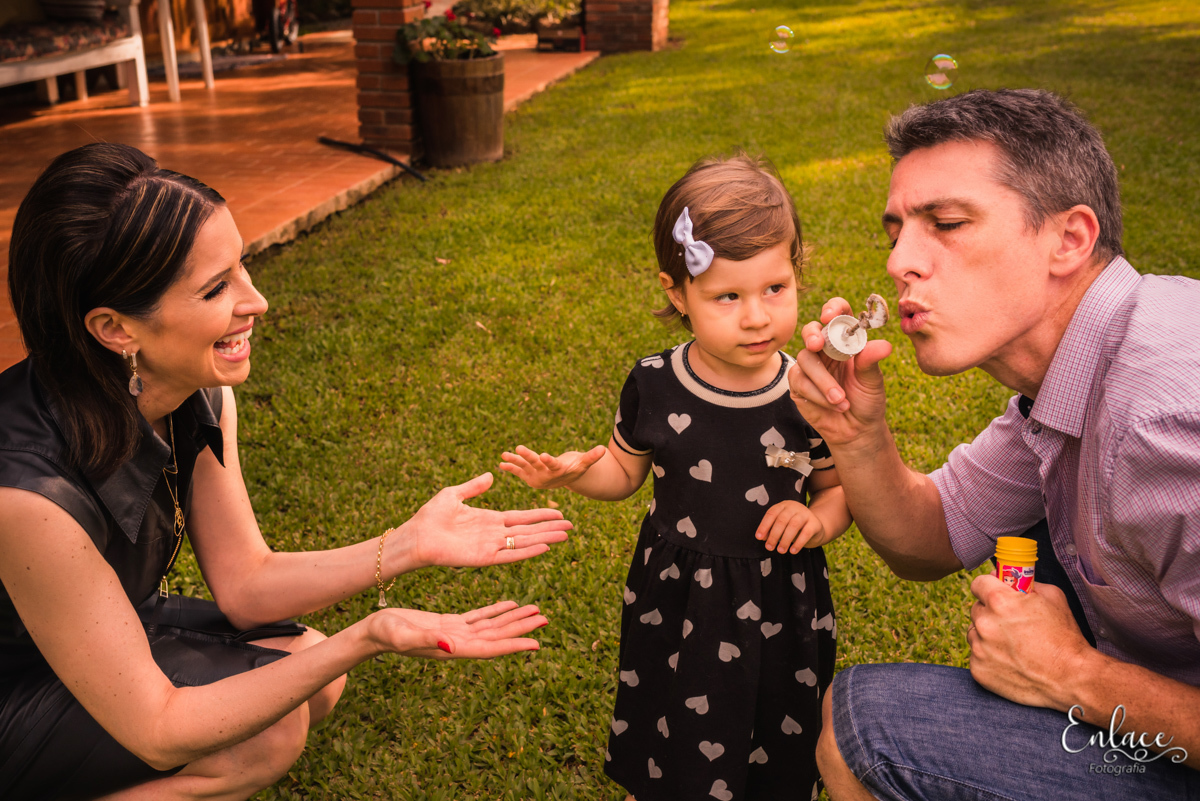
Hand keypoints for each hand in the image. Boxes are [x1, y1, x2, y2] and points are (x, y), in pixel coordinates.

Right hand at [370, 600, 546, 658]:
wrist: (373, 631)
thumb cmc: (385, 634)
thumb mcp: (403, 635)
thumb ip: (426, 641)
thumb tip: (452, 647)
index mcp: (451, 648)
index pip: (489, 649)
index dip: (512, 646)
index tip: (536, 643)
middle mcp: (458, 643)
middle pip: (496, 637)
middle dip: (521, 629)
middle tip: (545, 619)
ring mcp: (455, 634)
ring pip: (491, 626)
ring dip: (513, 619)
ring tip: (536, 611)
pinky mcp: (450, 624)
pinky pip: (479, 617)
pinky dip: (496, 611)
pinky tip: (510, 605)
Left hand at [401, 473, 570, 569]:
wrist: (416, 537)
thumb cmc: (430, 517)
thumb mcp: (453, 495)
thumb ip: (474, 487)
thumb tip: (491, 474)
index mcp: (489, 520)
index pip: (521, 517)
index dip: (540, 515)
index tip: (559, 512)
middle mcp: (493, 534)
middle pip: (529, 530)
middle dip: (550, 528)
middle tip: (571, 527)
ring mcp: (491, 547)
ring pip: (525, 542)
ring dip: (545, 539)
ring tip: (565, 536)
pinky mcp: (484, 558)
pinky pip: (511, 555)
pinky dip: (528, 552)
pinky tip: (544, 547)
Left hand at [498, 444, 606, 489]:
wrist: (564, 481)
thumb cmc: (575, 468)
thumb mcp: (583, 463)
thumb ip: (591, 457)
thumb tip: (603, 448)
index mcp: (558, 471)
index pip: (553, 465)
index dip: (548, 460)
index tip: (543, 455)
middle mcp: (545, 475)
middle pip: (535, 464)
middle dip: (527, 456)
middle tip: (518, 447)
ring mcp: (535, 476)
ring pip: (524, 466)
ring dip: (514, 460)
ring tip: (503, 455)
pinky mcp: (528, 476)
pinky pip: (518, 471)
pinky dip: (510, 466)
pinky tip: (501, 462)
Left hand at [755, 500, 828, 552]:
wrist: (815, 526)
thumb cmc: (794, 527)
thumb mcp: (782, 526)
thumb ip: (771, 530)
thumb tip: (763, 538)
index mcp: (783, 506)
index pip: (771, 513)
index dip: (764, 525)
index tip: (759, 537)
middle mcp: (794, 507)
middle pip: (782, 520)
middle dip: (774, 535)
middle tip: (769, 547)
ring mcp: (805, 514)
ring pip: (794, 525)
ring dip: (785, 539)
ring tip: (780, 550)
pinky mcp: (815, 523)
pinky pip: (806, 533)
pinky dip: (798, 543)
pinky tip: (793, 551)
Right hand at [790, 297, 893, 447]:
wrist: (857, 430)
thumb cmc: (866, 401)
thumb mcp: (873, 381)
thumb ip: (871, 361)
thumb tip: (883, 345)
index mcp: (845, 341)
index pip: (838, 315)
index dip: (832, 309)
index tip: (829, 315)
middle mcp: (825, 350)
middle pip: (811, 330)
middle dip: (812, 334)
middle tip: (817, 344)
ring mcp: (810, 367)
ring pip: (805, 359)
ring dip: (823, 381)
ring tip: (841, 399)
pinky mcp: (798, 384)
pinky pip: (800, 381)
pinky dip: (818, 394)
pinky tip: (834, 405)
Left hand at [967, 575, 1091, 709]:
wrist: (1071, 678)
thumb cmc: (1064, 637)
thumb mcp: (1052, 597)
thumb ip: (1026, 583)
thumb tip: (1006, 577)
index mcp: (999, 601)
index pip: (978, 583)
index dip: (988, 587)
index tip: (994, 593)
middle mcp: (984, 623)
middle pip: (977, 609)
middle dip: (991, 613)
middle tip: (1011, 624)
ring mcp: (979, 649)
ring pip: (974, 633)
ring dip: (987, 636)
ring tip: (1013, 645)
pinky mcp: (978, 670)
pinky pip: (977, 656)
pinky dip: (989, 657)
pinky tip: (1011, 661)